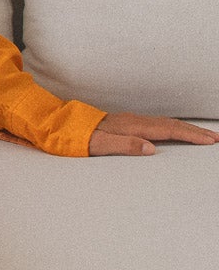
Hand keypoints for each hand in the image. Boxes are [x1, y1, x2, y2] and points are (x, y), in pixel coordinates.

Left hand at [88, 112, 218, 155]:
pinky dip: (174, 128)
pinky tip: (177, 133)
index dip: (191, 136)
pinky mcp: (129, 124)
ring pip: (166, 123)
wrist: (65, 125)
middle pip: (172, 125)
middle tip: (216, 138)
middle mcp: (136, 121)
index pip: (169, 130)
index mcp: (133, 126)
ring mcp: (133, 121)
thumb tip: (151, 149)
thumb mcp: (100, 145)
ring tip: (204, 136)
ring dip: (186, 129)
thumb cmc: (81, 137)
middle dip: (196, 132)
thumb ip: (126, 146)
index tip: (210, 141)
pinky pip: (159, 124)